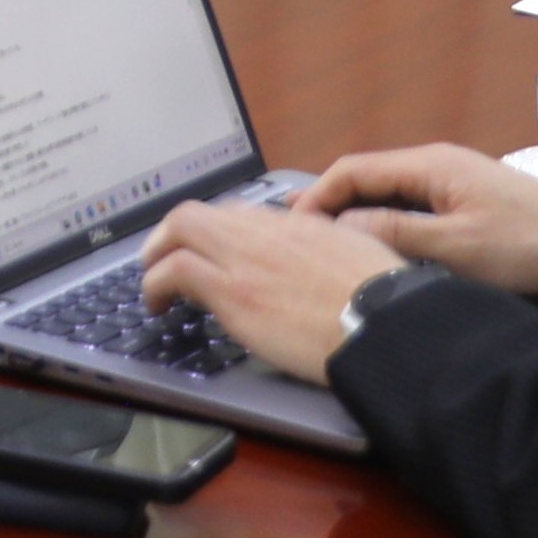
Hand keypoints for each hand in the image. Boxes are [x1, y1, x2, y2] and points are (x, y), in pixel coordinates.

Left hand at [128, 188, 419, 381]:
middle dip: (171, 235)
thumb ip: (329, 246)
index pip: (239, 214)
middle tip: (164, 259)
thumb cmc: (384, 299)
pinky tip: (158, 304)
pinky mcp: (232, 292)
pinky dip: (157, 283)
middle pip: (197, 214)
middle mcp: (264, 232)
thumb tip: (320, 254)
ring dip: (156, 255)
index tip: (211, 250)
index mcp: (298, 224)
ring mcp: (244, 258)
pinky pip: (176, 271)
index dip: (216, 231)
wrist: (383, 322)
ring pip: (179, 231)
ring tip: (153, 284)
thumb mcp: (358, 253)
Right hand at [294, 139, 537, 308]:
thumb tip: (341, 228)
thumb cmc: (532, 246)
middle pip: (366, 179)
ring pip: (389, 196)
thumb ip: (395, 234)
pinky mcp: (469, 204)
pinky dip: (387, 226)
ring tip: (329, 250)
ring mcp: (454, 183)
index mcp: (430, 165)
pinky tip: (380, 254)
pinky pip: (412, 208)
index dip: (316, 198)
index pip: (353, 170)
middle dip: (330, 206)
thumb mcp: (457, 247)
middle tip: (298, 240)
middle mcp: (438, 165)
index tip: (291, 229)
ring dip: (358, 218)